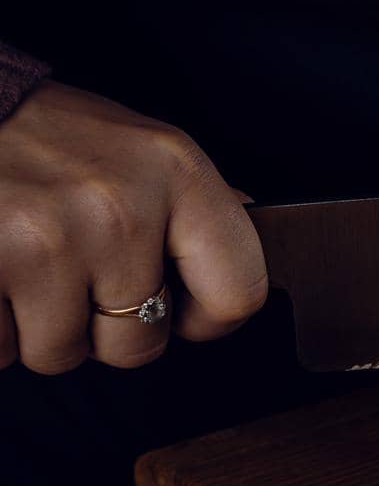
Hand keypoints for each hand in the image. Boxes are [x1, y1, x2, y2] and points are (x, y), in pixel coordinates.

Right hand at [0, 81, 266, 372]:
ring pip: (60, 354)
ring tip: (20, 267)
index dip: (206, 320)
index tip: (179, 312)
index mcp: (176, 173)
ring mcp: (47, 242)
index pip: (237, 292)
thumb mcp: (136, 145)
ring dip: (36, 329)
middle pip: (138, 344)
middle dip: (100, 328)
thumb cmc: (39, 131)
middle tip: (71, 276)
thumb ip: (190, 197)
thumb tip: (249, 215)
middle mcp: (120, 210)